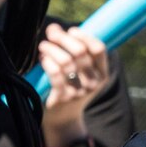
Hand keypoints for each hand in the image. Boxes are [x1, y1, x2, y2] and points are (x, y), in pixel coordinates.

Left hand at [38, 21, 111, 139]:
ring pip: (66, 61)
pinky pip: (55, 74)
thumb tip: (55, 28)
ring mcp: (79, 91)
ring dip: (51, 49)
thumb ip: (76, 53)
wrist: (64, 118)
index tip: (71, 31)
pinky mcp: (63, 98)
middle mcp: (93, 83)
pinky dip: (47, 63)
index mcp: (102, 74)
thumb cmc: (70, 87)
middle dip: (63, 38)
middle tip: (51, 33)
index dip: (84, 36)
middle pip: (80, 52)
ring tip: (43, 46)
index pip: (99, 49)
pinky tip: (43, 59)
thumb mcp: (82, 73)